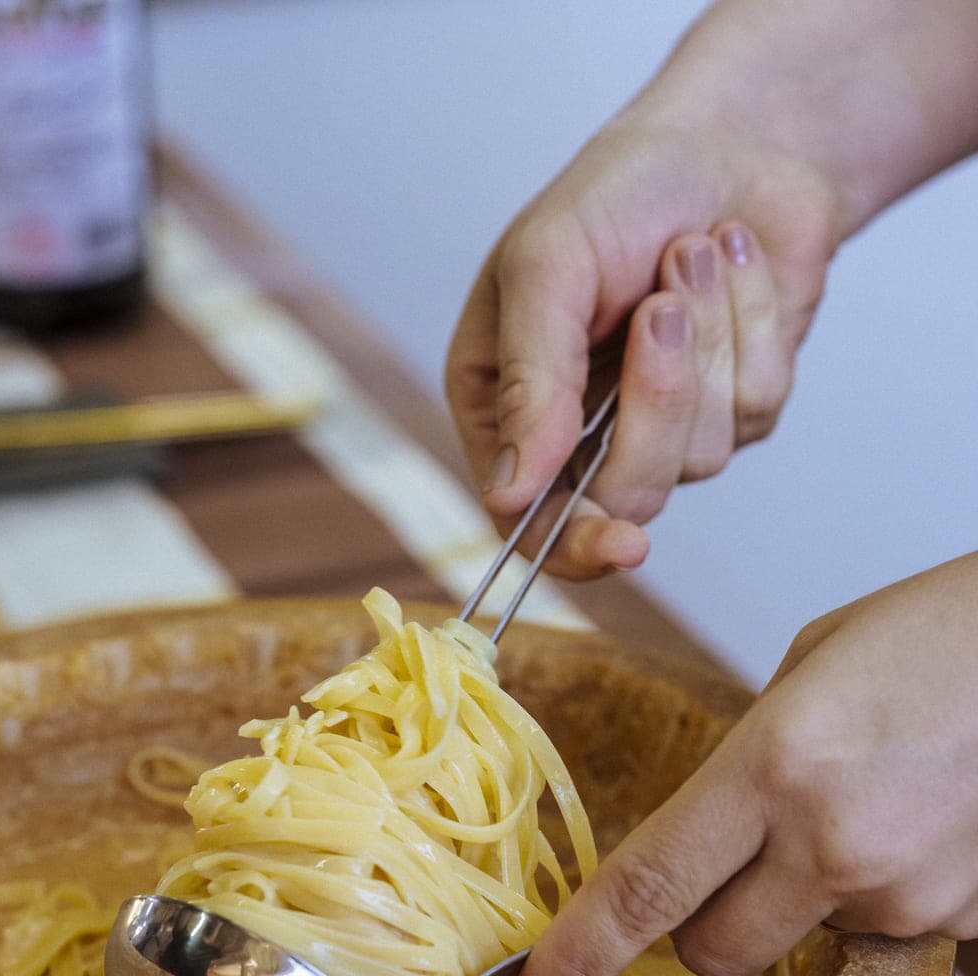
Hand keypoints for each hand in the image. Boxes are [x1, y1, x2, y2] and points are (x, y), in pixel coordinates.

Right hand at [446, 108, 839, 578]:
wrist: (731, 140)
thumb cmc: (617, 192)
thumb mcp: (546, 265)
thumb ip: (527, 381)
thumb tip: (511, 490)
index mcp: (510, 408)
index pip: (531, 522)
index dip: (576, 546)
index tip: (622, 542)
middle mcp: (581, 433)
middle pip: (625, 498)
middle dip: (658, 402)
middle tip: (661, 305)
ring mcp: (666, 427)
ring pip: (700, 457)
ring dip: (708, 342)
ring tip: (694, 254)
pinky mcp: (737, 408)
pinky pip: (755, 407)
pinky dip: (752, 326)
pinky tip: (735, 265)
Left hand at [511, 553, 977, 975]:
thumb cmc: (944, 633)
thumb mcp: (812, 666)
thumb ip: (748, 758)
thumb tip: (714, 828)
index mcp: (774, 765)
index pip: (645, 889)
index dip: (578, 954)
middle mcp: (834, 846)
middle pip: (713, 952)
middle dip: (704, 926)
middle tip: (743, 860)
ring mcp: (908, 894)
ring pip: (807, 943)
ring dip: (811, 899)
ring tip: (872, 805)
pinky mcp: (964, 920)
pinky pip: (889, 932)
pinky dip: (887, 892)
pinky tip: (924, 822)